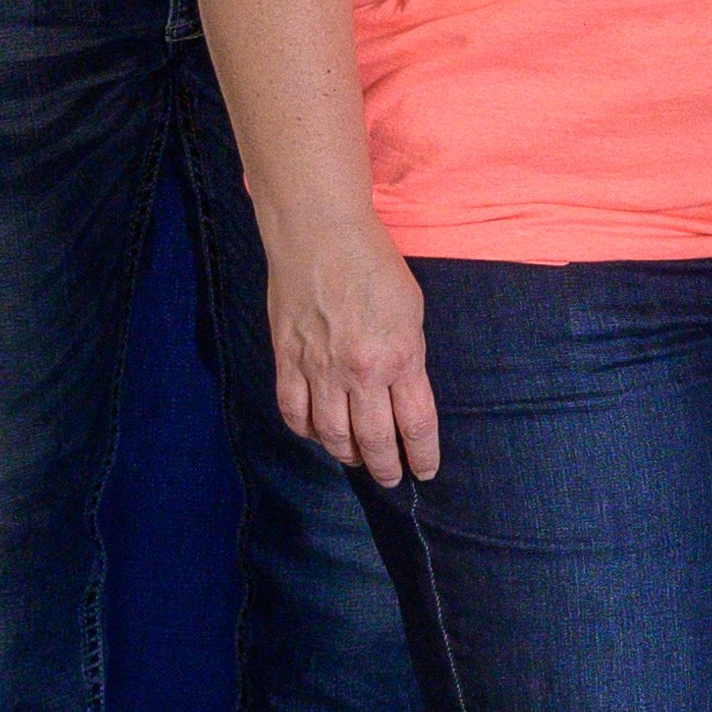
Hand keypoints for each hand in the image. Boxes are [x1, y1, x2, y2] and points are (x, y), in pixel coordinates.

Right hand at [265, 212, 441, 484]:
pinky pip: (293, 412)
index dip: (422, 456)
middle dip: (386, 467)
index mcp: (400, 357)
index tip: (425, 471)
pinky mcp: (286, 359)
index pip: (416, 425)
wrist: (320, 233)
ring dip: (346, 455)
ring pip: (331, 434)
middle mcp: (360, 372)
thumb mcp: (412, 312)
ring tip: (356, 460)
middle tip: (391, 478)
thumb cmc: (374, 264)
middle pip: (374, 440)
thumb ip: (408, 357)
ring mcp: (319, 369)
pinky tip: (317, 433)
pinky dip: (306, 431)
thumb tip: (402, 393)